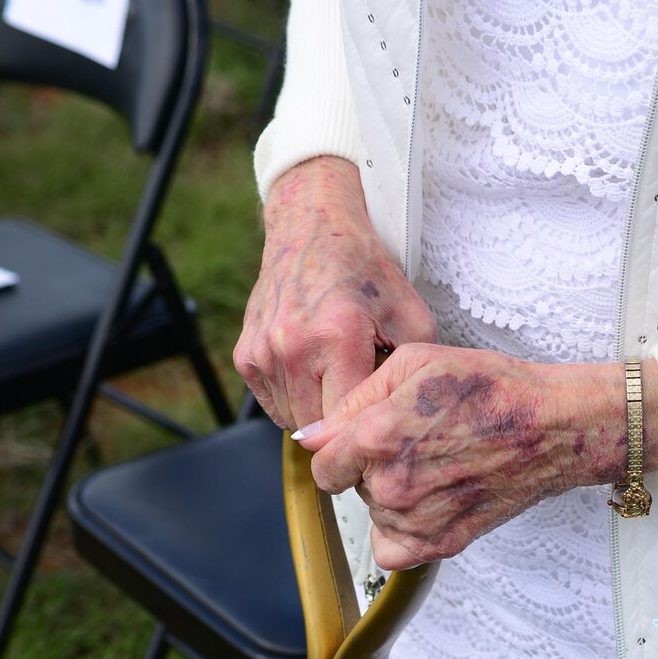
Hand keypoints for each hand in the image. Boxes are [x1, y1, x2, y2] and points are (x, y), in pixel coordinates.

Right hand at [233, 157, 436, 431]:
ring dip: (318, 414)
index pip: (350, 420)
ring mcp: (263, 353)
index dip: (368, 431)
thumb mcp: (410, 313)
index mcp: (337, 337)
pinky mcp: (245, 357)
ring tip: (338, 383)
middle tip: (362, 405)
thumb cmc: (364, 271)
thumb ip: (412, 371)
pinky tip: (314, 375)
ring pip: (294, 422)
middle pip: (320, 429)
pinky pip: (274, 405)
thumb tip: (406, 418)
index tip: (382, 428)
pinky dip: (295, 401)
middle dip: (344, 427)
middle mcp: (292, 347)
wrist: (311, 228)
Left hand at [294, 344, 657, 569]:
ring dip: (391, 497)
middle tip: (417, 443)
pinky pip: (393, 553)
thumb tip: (311, 439)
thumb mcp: (415, 363)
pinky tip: (425, 506)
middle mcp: (393, 484)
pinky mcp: (443, 543)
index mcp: (378, 437)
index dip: (341, 448)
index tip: (366, 438)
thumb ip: (356, 400)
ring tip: (434, 467)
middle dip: (370, 468)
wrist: (551, 428)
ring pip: (375, 515)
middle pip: (350, 488)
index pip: (323, 463)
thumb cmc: (490, 388)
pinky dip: (401, 534)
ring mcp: (418, 520)